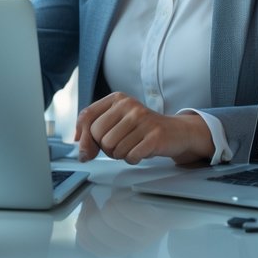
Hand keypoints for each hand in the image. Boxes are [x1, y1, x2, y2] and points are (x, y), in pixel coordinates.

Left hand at [74, 93, 213, 164]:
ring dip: (120, 154)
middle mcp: (129, 105)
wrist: (176, 131)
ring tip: (132, 146)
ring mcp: (142, 119)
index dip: (83, 136)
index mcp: (117, 99)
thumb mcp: (118, 121)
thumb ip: (95, 132)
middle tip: (119, 145)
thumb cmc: (142, 128)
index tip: (85, 149)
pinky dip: (133, 159)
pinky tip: (141, 151)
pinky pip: (130, 156)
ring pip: (113, 148)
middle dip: (105, 148)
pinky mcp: (154, 136)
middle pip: (99, 136)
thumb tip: (81, 151)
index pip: (87, 116)